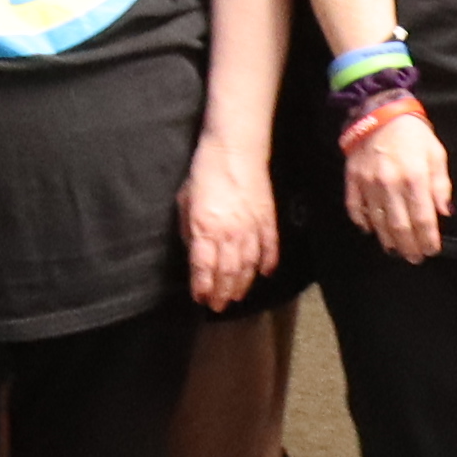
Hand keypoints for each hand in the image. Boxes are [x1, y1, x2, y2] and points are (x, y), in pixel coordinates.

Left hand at [179, 141, 274, 308]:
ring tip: (235, 296)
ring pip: (248, 266)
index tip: (200, 298)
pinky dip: (268, 264)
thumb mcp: (185, 201)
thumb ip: (189, 229)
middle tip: (218, 306)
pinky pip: (270, 249)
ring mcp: (252, 229)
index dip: (202, 286)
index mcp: (206, 229)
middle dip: (221, 292)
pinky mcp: (268, 221)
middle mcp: (230, 234)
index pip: (203, 268)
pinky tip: (264, 274)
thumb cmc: (204, 172)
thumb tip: (192, 249)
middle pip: (227, 272)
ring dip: (242, 284)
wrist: (236, 149)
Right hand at [341, 105, 449, 261]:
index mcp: (415, 177)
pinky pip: (355, 207)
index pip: (423, 218)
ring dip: (388, 240)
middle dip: (409, 246)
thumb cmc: (414, 135)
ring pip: (378, 221)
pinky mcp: (352, 179)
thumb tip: (444, 213)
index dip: (428, 239)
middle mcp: (390, 183)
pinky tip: (371, 230)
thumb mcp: (436, 155)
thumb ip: (441, 185)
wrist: (380, 111)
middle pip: (400, 225)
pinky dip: (362, 222)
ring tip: (396, 250)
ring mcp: (368, 182)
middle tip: (415, 258)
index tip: (432, 250)